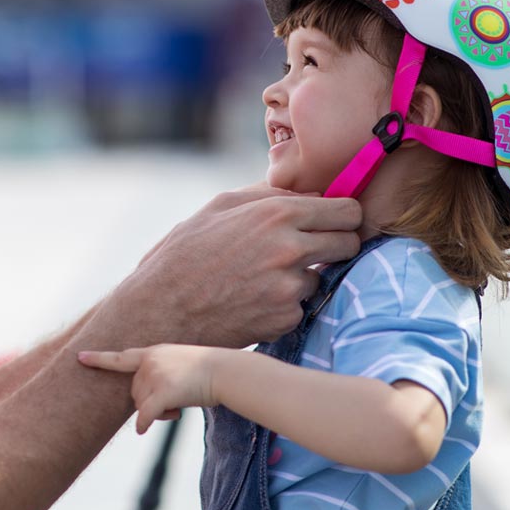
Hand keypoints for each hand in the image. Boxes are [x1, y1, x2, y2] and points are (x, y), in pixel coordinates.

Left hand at [79, 344, 218, 432]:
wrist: (224, 371)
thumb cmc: (206, 372)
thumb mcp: (179, 365)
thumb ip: (159, 377)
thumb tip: (144, 411)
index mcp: (153, 352)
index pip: (121, 357)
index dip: (99, 359)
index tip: (79, 357)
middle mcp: (150, 361)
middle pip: (134, 393)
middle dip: (149, 403)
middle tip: (173, 403)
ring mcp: (155, 375)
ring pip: (141, 406)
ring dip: (156, 412)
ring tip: (179, 405)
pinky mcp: (163, 391)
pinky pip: (145, 415)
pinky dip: (145, 424)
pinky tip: (143, 429)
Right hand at [102, 183, 361, 349]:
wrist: (160, 310)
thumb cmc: (184, 254)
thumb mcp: (219, 207)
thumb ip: (268, 195)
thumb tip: (304, 190)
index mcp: (277, 213)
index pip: (346, 210)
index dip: (344, 215)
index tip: (337, 220)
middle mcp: (290, 249)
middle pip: (349, 243)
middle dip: (338, 243)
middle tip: (317, 247)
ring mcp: (289, 287)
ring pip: (324, 275)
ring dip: (304, 275)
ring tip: (265, 276)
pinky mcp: (285, 318)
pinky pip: (302, 304)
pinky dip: (286, 302)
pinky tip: (255, 299)